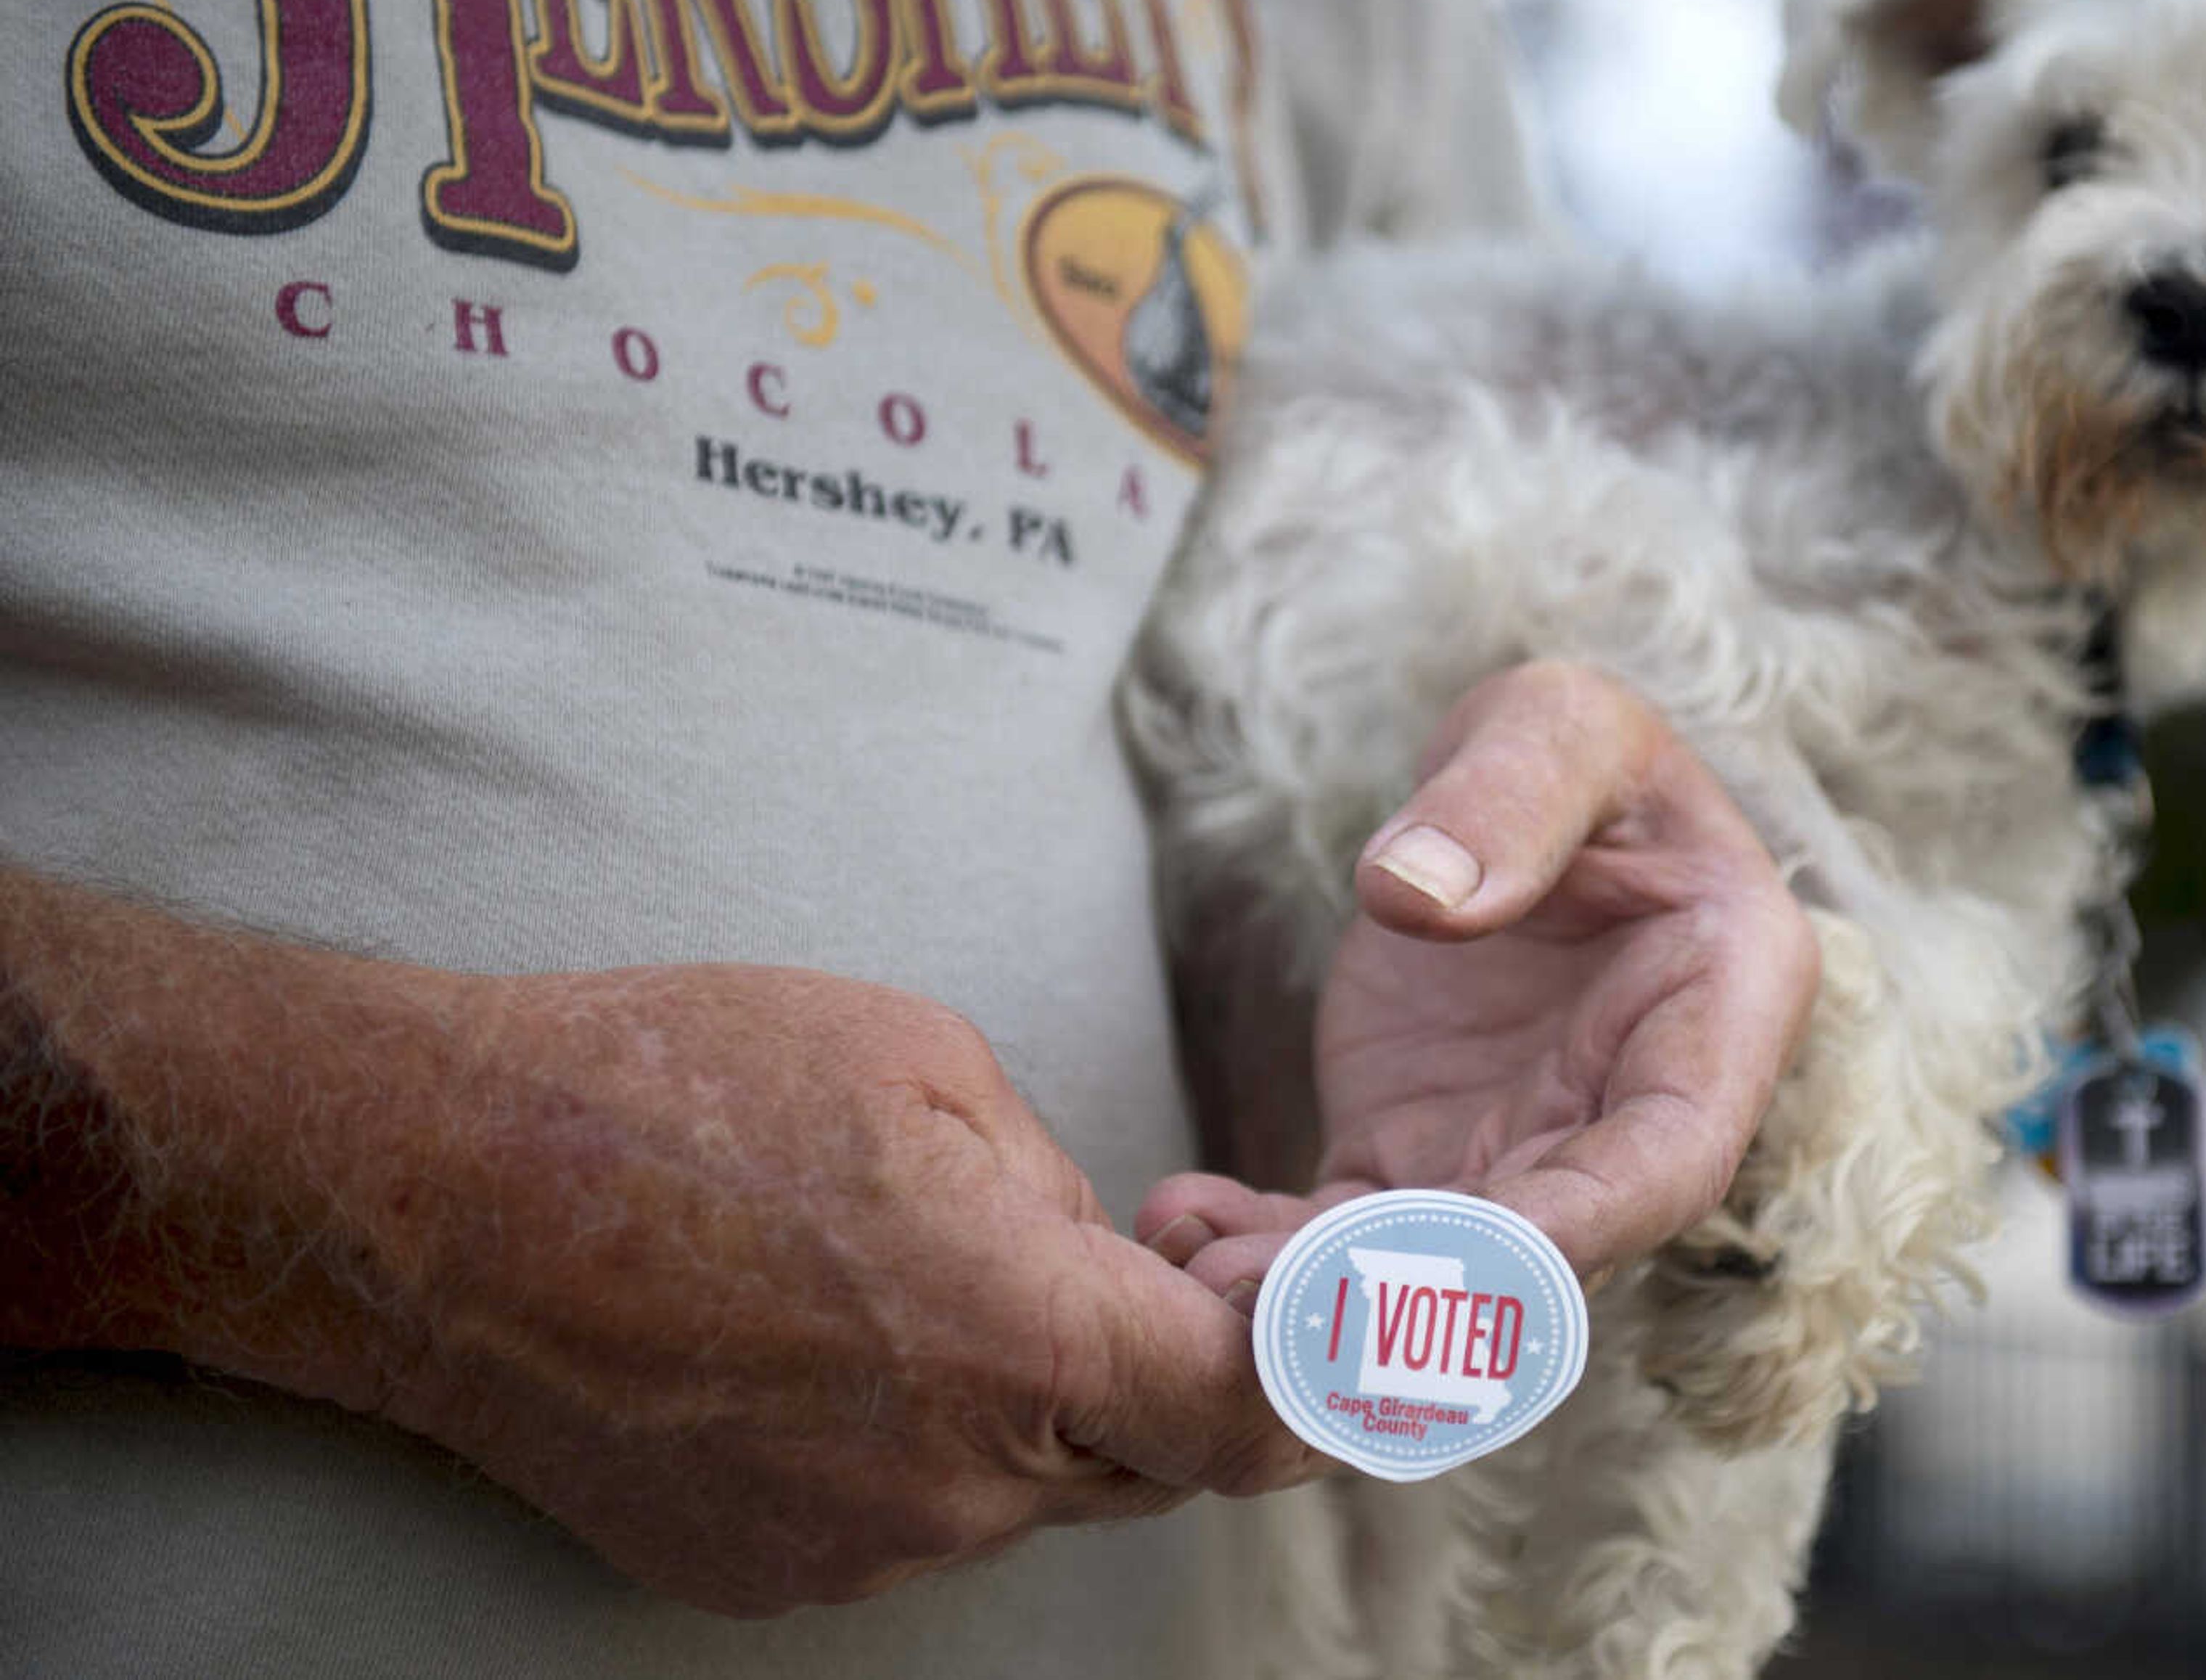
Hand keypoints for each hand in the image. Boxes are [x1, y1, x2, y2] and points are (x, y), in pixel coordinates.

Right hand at [0, 870, 1313, 1620]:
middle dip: (1169, 1369)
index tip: (1331, 1328)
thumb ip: (1057, 1187)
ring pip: (1024, 1488)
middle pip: (1149, 1459)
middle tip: (1137, 1254)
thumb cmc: (681, 1092)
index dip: (1318, 1373)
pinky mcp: (769, 1573)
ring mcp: (857, 1546)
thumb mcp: (927, 1064)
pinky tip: (833, 1337)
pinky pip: (908, 1513)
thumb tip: (1100, 1258)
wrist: (441, 1195)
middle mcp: (956, 1479)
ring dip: (1029, 1401)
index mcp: (1025, 1335)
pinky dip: (917, 1440)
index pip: (1255, 1415)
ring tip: (921, 1272)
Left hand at [1138, 662, 1817, 1300]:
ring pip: (1437, 1262)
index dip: (1583, 1221)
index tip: (1477, 1249)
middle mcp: (1629, 1116)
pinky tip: (1184, 1227)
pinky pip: (1350, 1230)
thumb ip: (1512, 794)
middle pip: (1544, 1243)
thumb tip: (1418, 895)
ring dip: (1329, 1291)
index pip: (1670, 1153)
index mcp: (1717, 1007)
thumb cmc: (1574, 757)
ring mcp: (1523, 1153)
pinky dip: (1273, 1247)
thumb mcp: (1562, 725)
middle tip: (1291, 1297)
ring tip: (1211, 1279)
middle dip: (1420, 1287)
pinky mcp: (1422, 1162)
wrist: (1511, 805)